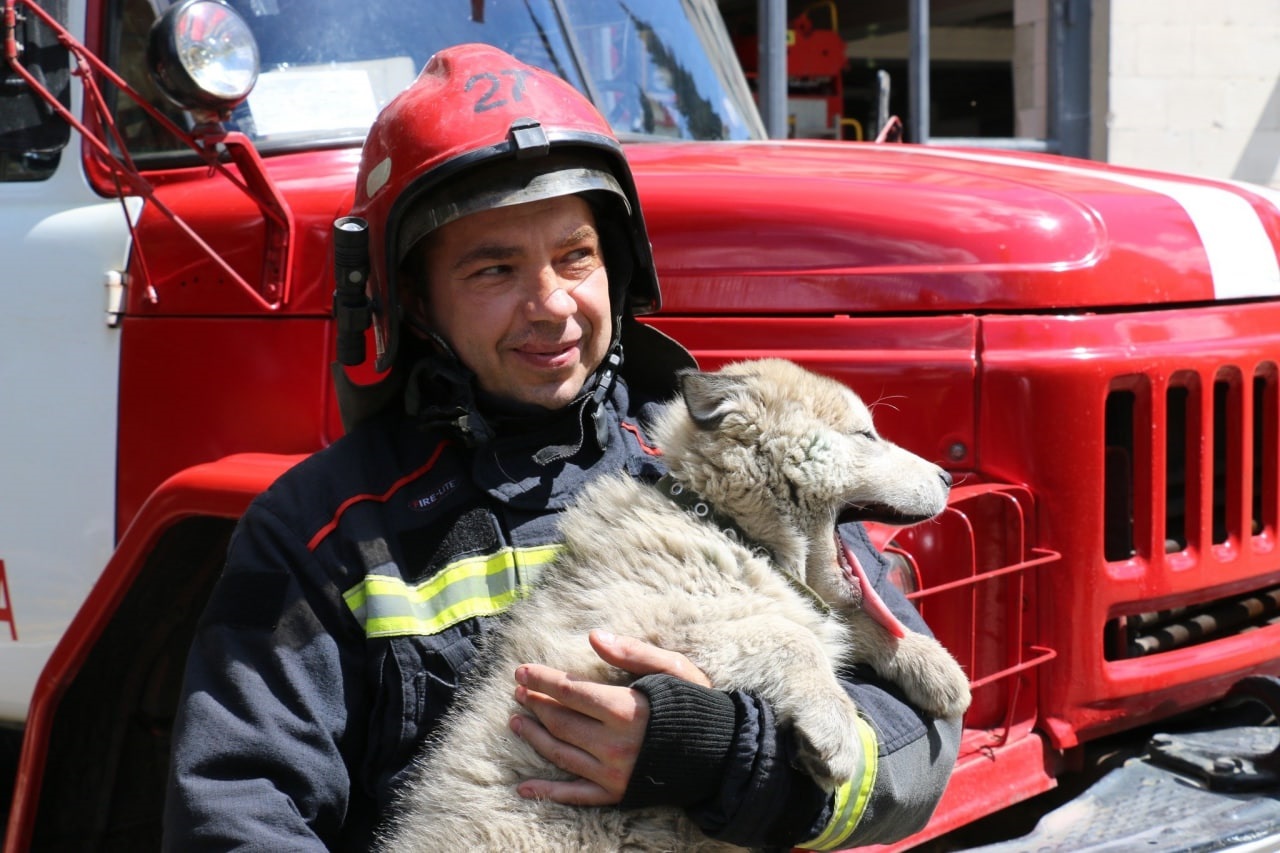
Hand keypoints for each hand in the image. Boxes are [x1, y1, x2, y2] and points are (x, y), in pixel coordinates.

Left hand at [510, 629, 710, 804]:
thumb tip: (594, 636)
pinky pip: (575, 795)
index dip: (542, 680)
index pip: (570, 691)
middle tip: (518, 691)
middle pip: (560, 721)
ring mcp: (613, 774)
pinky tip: (525, 787)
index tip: (521, 670)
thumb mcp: (672, 668)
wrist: (725, 753)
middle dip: (535, 703)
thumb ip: (632, 652)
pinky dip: (548, 792)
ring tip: (516, 721)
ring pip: (560, 753)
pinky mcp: (617, 795)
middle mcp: (615, 745)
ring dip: (533, 736)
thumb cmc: (697, 704)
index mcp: (626, 710)